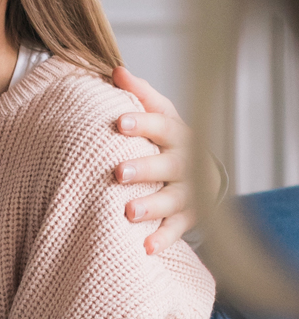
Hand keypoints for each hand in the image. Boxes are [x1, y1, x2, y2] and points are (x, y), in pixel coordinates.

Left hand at [111, 67, 216, 255]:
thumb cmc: (169, 140)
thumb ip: (139, 94)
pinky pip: (178, 229)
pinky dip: (164, 239)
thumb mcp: (160, 113)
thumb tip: (115, 70)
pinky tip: (146, 248)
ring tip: (128, 212)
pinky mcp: (190, 217)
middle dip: (144, 169)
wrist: (202, 172)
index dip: (142, 122)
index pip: (161, 124)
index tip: (119, 122)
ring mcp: (190, 191)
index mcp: (178, 134)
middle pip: (169, 165)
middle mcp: (186, 162)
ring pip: (174, 199)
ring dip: (152, 206)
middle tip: (118, 173)